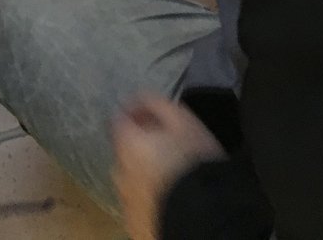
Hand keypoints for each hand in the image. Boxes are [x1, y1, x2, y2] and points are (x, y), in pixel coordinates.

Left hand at [112, 95, 224, 239]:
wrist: (203, 214)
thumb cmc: (194, 162)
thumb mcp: (183, 120)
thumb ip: (156, 102)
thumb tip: (139, 96)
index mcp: (126, 144)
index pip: (119, 119)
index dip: (136, 113)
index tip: (155, 116)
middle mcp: (119, 172)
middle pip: (125, 151)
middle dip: (141, 145)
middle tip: (170, 146)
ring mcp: (126, 201)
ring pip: (132, 180)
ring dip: (147, 173)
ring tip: (175, 175)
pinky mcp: (136, 224)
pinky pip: (141, 205)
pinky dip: (152, 198)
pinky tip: (173, 197)